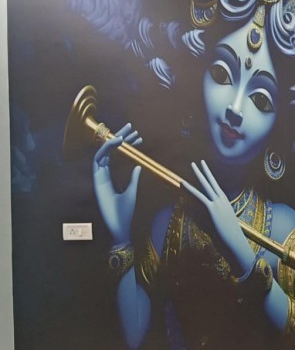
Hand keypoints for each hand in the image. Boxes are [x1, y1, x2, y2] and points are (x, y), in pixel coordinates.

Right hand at [93, 123, 142, 244]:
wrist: (119, 226)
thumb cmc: (125, 212)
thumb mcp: (132, 191)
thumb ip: (133, 178)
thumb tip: (138, 166)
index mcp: (110, 176)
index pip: (116, 155)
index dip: (125, 145)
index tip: (137, 137)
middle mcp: (102, 174)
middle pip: (109, 151)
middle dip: (119, 137)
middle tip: (132, 127)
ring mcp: (98, 176)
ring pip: (102, 152)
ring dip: (113, 141)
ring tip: (125, 133)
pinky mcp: (97, 179)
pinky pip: (99, 159)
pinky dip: (107, 149)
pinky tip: (118, 142)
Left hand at [182, 160, 254, 271]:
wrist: (235, 242)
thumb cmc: (228, 237)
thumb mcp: (219, 225)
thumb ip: (208, 217)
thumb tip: (199, 215)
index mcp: (225, 203)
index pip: (216, 187)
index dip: (210, 177)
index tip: (206, 169)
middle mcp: (221, 201)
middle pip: (211, 182)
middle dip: (204, 172)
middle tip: (198, 162)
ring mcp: (217, 204)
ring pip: (205, 186)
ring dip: (197, 175)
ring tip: (192, 165)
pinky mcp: (211, 209)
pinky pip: (198, 196)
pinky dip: (190, 189)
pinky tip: (183, 183)